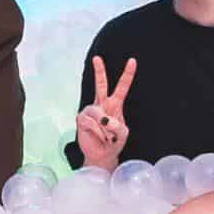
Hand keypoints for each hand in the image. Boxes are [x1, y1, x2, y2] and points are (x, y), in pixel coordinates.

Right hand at [76, 55, 134, 170]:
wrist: (102, 155)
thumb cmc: (114, 142)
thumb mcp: (123, 134)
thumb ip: (117, 126)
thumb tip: (104, 120)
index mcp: (116, 104)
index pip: (122, 87)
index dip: (127, 74)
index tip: (132, 61)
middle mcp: (102, 104)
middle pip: (100, 84)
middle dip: (99, 71)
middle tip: (97, 58)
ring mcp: (90, 110)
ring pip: (97, 112)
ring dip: (104, 128)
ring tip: (107, 137)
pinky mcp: (81, 119)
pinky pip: (90, 122)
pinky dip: (97, 132)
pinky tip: (98, 136)